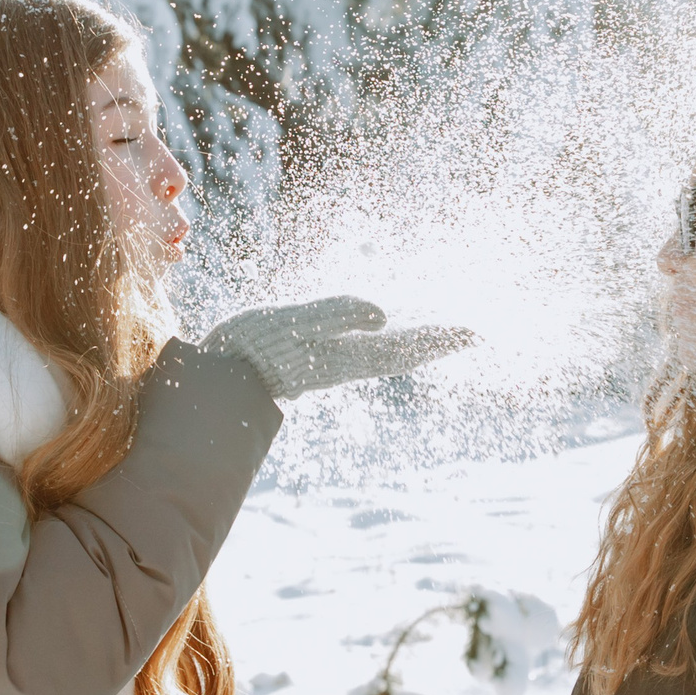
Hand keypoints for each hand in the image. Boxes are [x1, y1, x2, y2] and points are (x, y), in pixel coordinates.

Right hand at [201, 296, 476, 400]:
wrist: (219, 380)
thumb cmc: (250, 347)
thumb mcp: (292, 322)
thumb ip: (336, 314)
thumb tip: (385, 314)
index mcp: (348, 354)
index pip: (407, 347)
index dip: (441, 338)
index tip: (476, 331)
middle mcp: (347, 362)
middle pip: (405, 354)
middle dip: (439, 344)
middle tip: (474, 333)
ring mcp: (333, 363)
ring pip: (389, 355)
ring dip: (419, 346)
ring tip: (443, 336)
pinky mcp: (319, 360)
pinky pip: (369, 352)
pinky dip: (391, 344)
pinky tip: (390, 335)